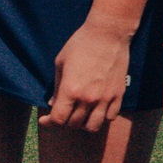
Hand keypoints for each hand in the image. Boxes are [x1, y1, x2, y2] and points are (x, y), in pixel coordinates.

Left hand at [41, 15, 134, 131]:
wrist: (107, 36)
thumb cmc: (79, 45)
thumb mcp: (60, 63)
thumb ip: (57, 87)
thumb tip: (53, 104)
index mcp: (71, 90)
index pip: (59, 118)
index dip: (50, 122)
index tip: (44, 120)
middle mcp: (88, 99)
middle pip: (74, 124)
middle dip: (64, 121)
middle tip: (61, 113)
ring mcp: (105, 99)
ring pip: (93, 126)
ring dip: (83, 124)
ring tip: (78, 115)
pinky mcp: (118, 96)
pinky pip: (110, 117)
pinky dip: (100, 118)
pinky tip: (94, 109)